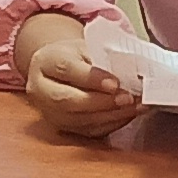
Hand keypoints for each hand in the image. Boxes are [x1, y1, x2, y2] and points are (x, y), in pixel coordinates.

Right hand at [22, 36, 141, 138]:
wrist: (60, 70)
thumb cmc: (76, 56)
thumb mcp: (86, 47)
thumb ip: (103, 59)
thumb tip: (132, 74)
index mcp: (45, 62)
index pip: (66, 69)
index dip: (91, 78)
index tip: (115, 83)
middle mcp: (41, 90)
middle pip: (67, 100)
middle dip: (101, 102)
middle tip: (128, 98)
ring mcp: (50, 113)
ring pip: (79, 120)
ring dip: (112, 115)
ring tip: (136, 106)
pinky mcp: (64, 128)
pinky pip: (89, 130)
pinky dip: (113, 123)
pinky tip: (130, 114)